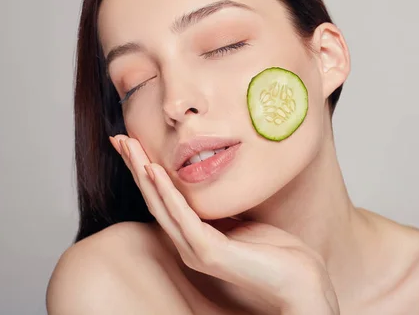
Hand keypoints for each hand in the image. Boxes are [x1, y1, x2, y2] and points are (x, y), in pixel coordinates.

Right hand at [110, 134, 338, 312]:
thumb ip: (218, 209)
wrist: (300, 279)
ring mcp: (196, 249)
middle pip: (154, 198)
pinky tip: (155, 172)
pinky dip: (167, 193)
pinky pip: (183, 217)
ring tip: (129, 147)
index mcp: (194, 235)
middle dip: (135, 166)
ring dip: (143, 173)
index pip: (163, 198)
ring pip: (161, 205)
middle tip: (118, 138)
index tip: (132, 143)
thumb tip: (208, 186)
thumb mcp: (240, 221)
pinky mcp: (210, 252)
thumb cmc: (275, 251)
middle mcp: (188, 243)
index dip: (145, 170)